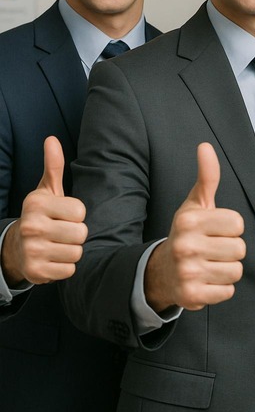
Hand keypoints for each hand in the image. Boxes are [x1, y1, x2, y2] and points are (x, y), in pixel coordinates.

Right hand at [2, 136, 86, 285]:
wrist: (17, 247)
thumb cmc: (41, 215)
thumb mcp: (47, 190)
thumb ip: (54, 166)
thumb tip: (52, 139)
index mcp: (37, 204)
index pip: (80, 212)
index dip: (76, 215)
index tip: (63, 215)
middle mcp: (32, 226)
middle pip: (81, 233)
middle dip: (76, 234)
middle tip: (62, 232)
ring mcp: (32, 250)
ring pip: (76, 253)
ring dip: (71, 251)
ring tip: (58, 245)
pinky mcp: (35, 272)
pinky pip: (69, 270)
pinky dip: (65, 267)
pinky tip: (53, 259)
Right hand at [145, 143, 245, 312]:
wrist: (161, 271)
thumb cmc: (187, 233)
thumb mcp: (195, 204)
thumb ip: (207, 177)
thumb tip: (206, 146)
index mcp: (189, 220)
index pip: (238, 224)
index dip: (231, 229)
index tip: (215, 231)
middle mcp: (186, 245)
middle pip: (240, 249)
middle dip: (230, 251)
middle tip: (211, 250)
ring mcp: (187, 272)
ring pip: (236, 271)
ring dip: (227, 270)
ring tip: (209, 265)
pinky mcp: (192, 296)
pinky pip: (228, 292)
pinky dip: (220, 289)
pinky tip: (205, 281)